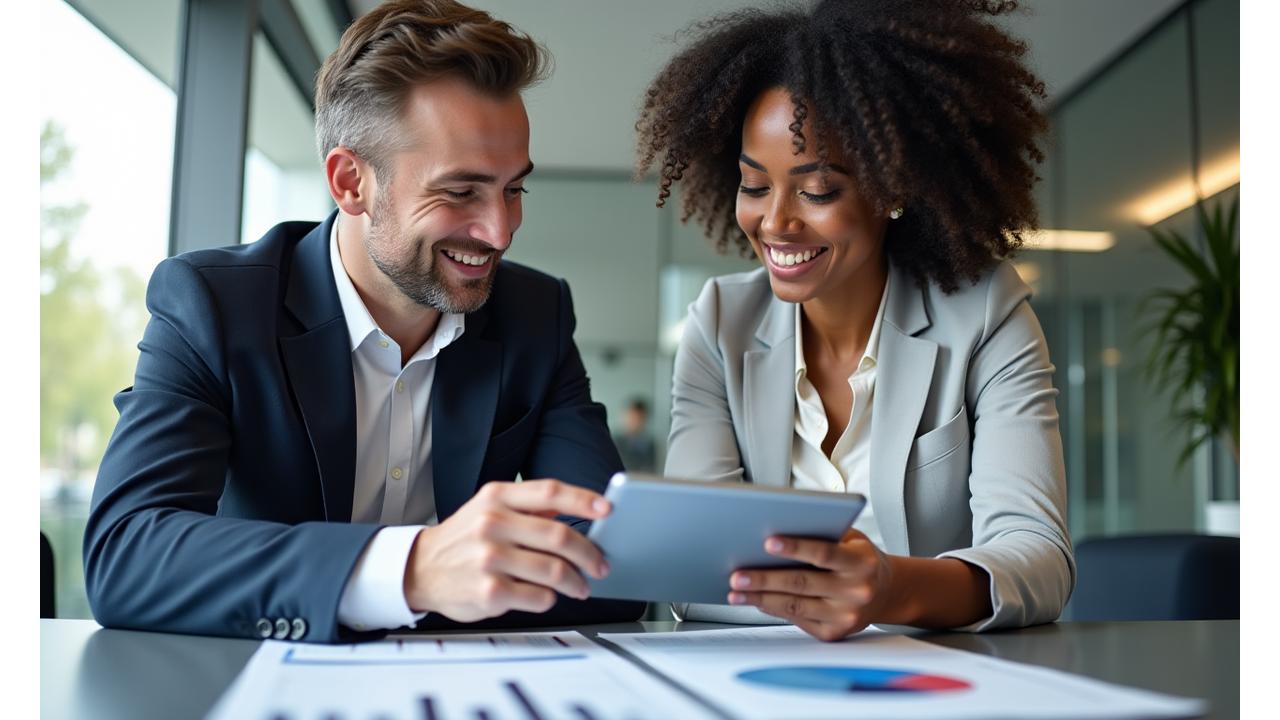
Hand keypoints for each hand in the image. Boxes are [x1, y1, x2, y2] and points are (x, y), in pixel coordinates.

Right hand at [403, 480, 611, 622]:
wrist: (420, 569)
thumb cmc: (463, 538)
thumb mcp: (488, 508)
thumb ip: (528, 506)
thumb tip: (575, 508)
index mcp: (496, 498)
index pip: (550, 492)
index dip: (584, 499)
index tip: (608, 509)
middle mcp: (492, 524)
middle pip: (559, 536)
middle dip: (589, 553)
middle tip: (600, 564)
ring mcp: (489, 559)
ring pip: (554, 570)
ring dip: (576, 582)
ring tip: (581, 586)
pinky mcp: (489, 592)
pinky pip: (538, 597)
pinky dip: (550, 598)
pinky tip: (547, 596)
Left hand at [727, 529, 894, 641]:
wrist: (886, 592)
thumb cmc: (860, 558)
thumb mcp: (851, 538)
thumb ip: (823, 533)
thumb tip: (776, 531)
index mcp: (861, 563)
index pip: (824, 553)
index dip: (795, 547)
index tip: (767, 542)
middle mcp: (856, 592)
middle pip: (802, 584)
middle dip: (765, 579)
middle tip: (737, 575)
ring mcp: (845, 616)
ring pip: (795, 606)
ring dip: (761, 599)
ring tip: (736, 591)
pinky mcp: (834, 633)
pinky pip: (797, 620)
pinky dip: (773, 610)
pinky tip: (757, 601)